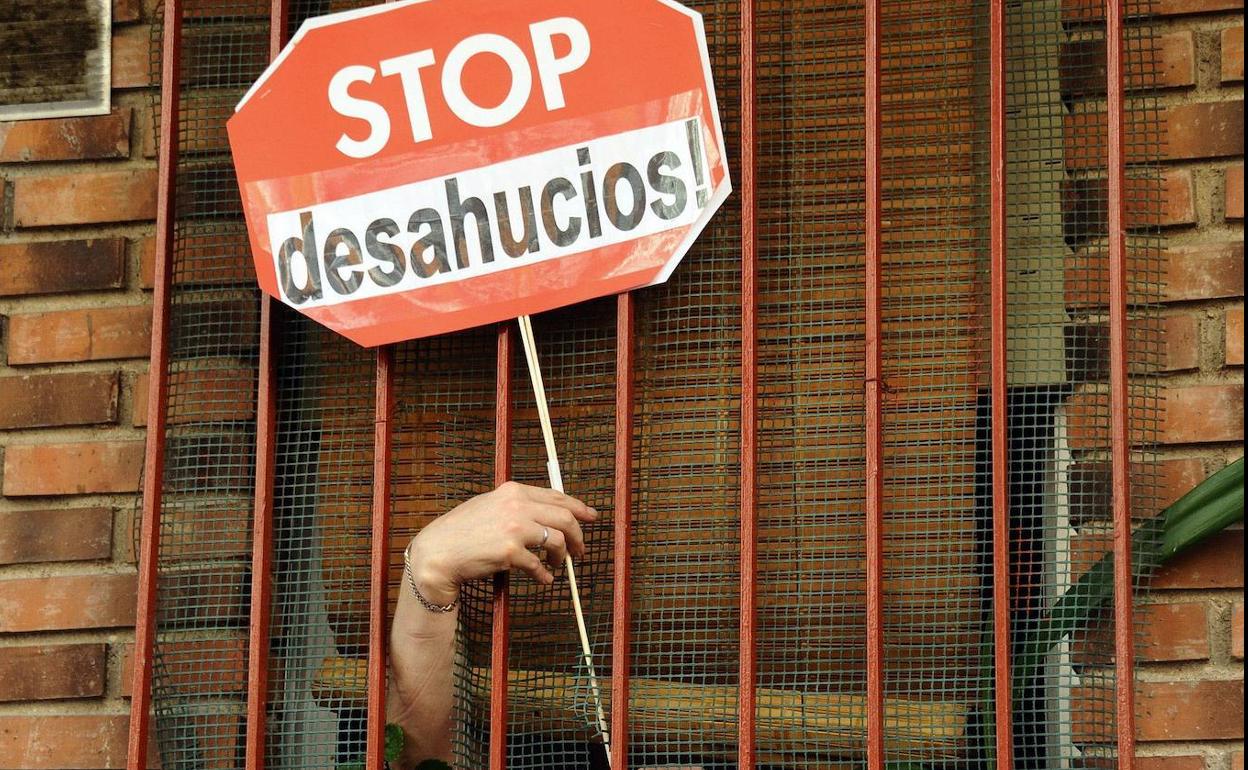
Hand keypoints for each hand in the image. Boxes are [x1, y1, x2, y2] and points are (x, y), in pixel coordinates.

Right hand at [405, 481, 597, 604]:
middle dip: (578, 535)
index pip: (557, 496)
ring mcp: (515, 528)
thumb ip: (515, 505)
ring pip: (557, 541)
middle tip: (580, 551)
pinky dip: (544, 574)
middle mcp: (516, 505)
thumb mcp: (489, 505)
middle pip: (565, 517)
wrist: (438, 552)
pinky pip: (539, 565)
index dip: (579, 507)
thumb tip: (546, 513)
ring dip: (563, 556)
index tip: (591, 517)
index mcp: (513, 491)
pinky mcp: (511, 552)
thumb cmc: (461, 531)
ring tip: (558, 565)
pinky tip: (544, 579)